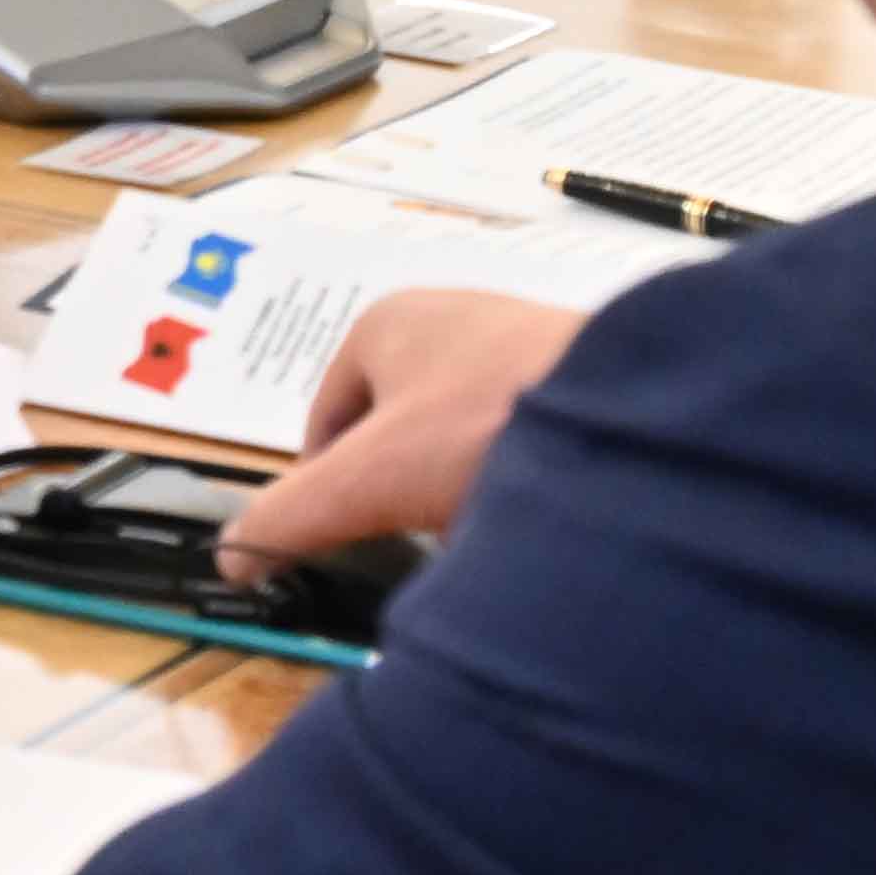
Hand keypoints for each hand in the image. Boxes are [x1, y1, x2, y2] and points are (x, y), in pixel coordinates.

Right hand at [219, 287, 583, 572]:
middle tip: (427, 539)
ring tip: (494, 528)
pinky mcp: (583, 380)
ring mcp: (522, 346)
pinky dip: (527, 483)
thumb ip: (292, 515)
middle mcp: (452, 320)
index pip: (326, 416)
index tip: (347, 538)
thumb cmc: (487, 424)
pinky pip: (530, 441)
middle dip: (407, 493)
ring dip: (467, 491)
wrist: (646, 421)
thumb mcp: (370, 479)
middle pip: (398, 433)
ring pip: (465, 442)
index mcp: (387, 322)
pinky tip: (546, 517)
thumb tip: (229, 554)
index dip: (326, 484)